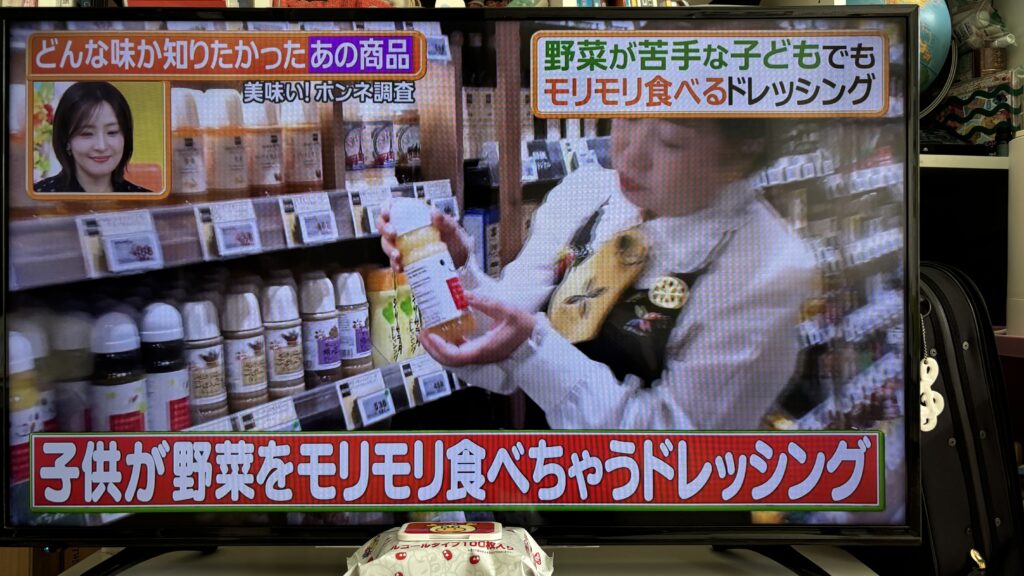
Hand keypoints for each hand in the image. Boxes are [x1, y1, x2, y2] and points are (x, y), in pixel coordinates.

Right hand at [378, 206, 471, 272]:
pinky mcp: (406, 260)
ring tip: (398, 256)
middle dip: (385, 230)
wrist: (460, 260)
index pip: (393, 208)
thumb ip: (445, 221)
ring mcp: (403, 245)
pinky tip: (400, 267)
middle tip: (393, 235)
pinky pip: (395, 262)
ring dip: (389, 249)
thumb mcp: (452, 229)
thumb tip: (434, 213)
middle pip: (384, 226)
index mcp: (413, 217)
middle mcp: (404, 230)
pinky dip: (395, 265)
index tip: (387, 214)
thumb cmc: (455, 240)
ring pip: (387, 244)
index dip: (385, 209)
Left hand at [419, 292, 535, 366]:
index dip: (439, 347)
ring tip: (430, 332)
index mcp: (483, 349)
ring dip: (439, 347)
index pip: (454, 355)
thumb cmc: (524, 328)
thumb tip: (465, 294)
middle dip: (432, 348)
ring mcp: (480, 356)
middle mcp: (479, 356)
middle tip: (422, 332)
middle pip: (448, 360)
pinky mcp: (482, 353)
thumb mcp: (506, 311)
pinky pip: (460, 352)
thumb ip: (485, 302)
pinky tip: (447, 332)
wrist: (537, 342)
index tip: (429, 334)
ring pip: (453, 358)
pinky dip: (450, 344)